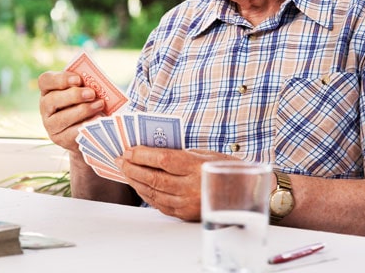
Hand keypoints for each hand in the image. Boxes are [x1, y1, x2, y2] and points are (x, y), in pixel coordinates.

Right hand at [38, 70, 106, 150]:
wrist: (85, 129)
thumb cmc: (84, 102)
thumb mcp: (82, 90)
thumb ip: (84, 85)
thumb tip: (95, 83)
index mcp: (48, 89)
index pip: (45, 80)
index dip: (60, 79)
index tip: (78, 79)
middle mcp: (45, 106)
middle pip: (52, 100)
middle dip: (74, 96)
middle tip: (91, 94)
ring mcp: (50, 124)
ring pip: (61, 118)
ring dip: (82, 111)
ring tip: (99, 105)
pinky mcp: (58, 138)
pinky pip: (70, 133)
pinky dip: (84, 125)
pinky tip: (97, 119)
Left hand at [117, 147, 236, 220]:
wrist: (244, 194)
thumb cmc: (224, 168)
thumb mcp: (205, 154)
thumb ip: (179, 154)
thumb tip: (150, 151)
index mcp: (197, 167)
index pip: (163, 160)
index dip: (142, 155)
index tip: (128, 150)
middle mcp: (192, 187)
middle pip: (154, 178)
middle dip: (133, 168)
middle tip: (120, 160)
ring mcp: (188, 203)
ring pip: (153, 192)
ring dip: (135, 181)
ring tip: (125, 171)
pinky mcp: (186, 214)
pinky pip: (159, 204)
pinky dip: (146, 194)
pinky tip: (138, 185)